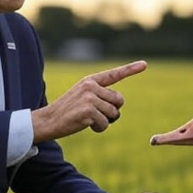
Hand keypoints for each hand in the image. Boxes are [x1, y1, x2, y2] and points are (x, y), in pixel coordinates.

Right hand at [32, 61, 146, 142]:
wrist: (47, 121)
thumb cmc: (67, 112)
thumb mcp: (82, 97)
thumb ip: (100, 96)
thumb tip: (119, 104)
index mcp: (90, 81)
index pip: (113, 74)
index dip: (130, 69)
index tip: (144, 64)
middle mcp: (91, 86)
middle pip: (119, 100)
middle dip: (112, 111)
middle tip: (96, 114)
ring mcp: (89, 98)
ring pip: (114, 113)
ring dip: (105, 121)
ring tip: (88, 120)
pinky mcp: (88, 111)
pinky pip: (105, 123)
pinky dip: (99, 128)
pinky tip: (86, 125)